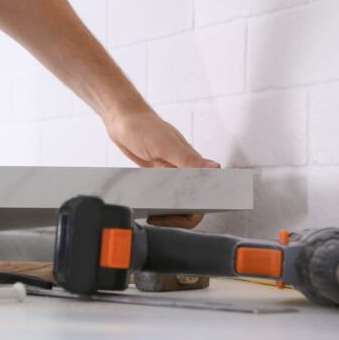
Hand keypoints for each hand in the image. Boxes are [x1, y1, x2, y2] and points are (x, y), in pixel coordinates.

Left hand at [104, 107, 219, 229]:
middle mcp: (184, 170)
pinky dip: (157, 203)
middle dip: (178, 215)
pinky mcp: (156, 176)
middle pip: (191, 202)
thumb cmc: (144, 127)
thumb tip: (216, 168)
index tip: (180, 214)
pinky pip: (162, 194)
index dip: (198, 207)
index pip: (206, 192)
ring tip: (151, 215)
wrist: (123, 121)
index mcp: (192, 163)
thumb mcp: (165, 144)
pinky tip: (146, 206)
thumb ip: (188, 159)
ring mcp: (169, 174)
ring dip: (167, 211)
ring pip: (176, 200)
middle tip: (158, 218)